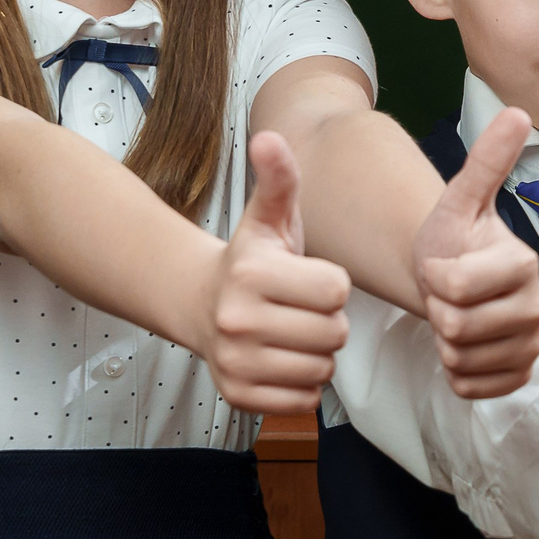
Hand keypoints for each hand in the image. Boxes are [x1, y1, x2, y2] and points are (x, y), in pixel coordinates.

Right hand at [206, 132, 352, 414]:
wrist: (201, 305)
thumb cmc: (252, 260)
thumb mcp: (270, 218)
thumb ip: (279, 180)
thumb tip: (270, 139)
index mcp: (252, 275)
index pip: (337, 290)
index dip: (332, 285)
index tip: (307, 278)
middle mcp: (238, 321)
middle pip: (335, 333)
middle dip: (328, 321)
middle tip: (301, 309)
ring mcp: (235, 362)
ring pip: (323, 368)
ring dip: (318, 353)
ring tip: (292, 333)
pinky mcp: (239, 395)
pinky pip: (305, 399)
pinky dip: (304, 385)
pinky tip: (283, 359)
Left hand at [413, 106, 538, 397]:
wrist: (456, 281)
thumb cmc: (454, 241)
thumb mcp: (459, 200)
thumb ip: (486, 162)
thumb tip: (518, 112)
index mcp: (524, 264)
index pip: (455, 287)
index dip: (435, 278)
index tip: (444, 266)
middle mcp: (538, 307)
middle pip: (457, 327)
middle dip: (439, 312)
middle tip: (449, 295)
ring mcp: (531, 345)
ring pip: (462, 360)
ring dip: (444, 343)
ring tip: (456, 317)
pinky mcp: (520, 375)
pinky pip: (472, 387)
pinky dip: (457, 373)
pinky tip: (464, 347)